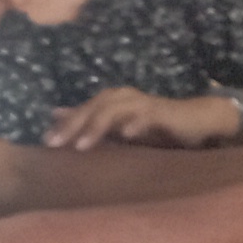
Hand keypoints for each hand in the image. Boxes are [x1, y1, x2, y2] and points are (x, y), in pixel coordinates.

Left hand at [47, 86, 238, 150]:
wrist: (195, 120)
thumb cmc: (155, 126)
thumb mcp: (117, 125)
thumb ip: (89, 119)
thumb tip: (56, 113)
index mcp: (111, 99)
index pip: (83, 110)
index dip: (65, 125)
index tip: (47, 142)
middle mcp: (124, 96)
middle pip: (93, 108)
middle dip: (74, 126)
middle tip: (56, 144)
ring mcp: (142, 103)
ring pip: (114, 110)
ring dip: (97, 127)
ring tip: (82, 145)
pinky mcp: (162, 112)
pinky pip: (146, 116)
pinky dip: (136, 124)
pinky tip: (126, 135)